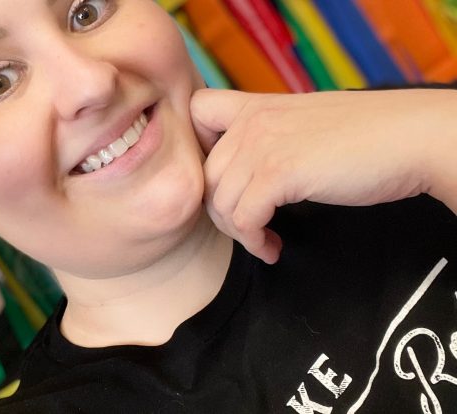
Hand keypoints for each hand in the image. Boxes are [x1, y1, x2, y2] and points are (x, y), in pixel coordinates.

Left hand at [190, 88, 456, 263]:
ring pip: (220, 202)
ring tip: (264, 242)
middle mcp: (253, 121)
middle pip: (205, 176)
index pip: (198, 111)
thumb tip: (246, 172)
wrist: (410, 137)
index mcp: (257, 105)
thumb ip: (270, 137)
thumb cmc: (366, 137)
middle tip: (250, 228)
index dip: (200, 145)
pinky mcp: (279, 173)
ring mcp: (263, 145)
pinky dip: (254, 242)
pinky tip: (273, 248)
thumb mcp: (303, 125)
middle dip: (223, 210)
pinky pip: (244, 219)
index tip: (225, 176)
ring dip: (240, 233)